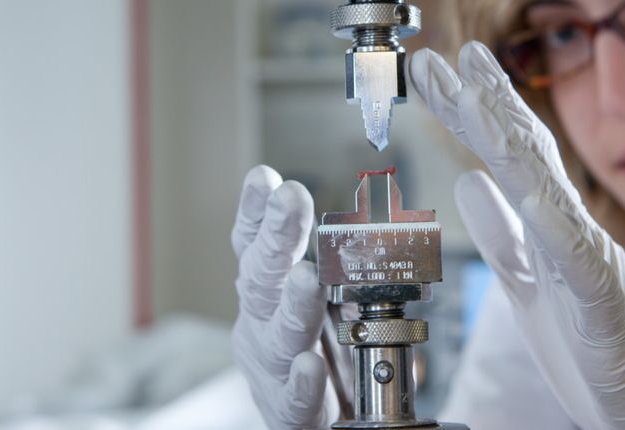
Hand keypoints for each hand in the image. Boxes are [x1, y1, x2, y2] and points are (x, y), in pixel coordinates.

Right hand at [231, 165, 331, 429]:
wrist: (319, 422)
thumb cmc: (323, 353)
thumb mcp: (328, 300)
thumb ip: (338, 265)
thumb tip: (368, 215)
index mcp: (268, 292)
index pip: (255, 246)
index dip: (258, 213)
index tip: (264, 179)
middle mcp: (261, 325)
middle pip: (263, 278)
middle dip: (278, 237)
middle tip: (291, 199)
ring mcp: (271, 369)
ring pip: (279, 336)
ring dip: (293, 305)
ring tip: (307, 279)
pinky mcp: (289, 414)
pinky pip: (294, 401)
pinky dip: (301, 383)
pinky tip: (310, 366)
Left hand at [411, 42, 624, 428]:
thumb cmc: (596, 350)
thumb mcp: (532, 285)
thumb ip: (504, 236)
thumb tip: (471, 184)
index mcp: (551, 229)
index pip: (507, 158)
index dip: (472, 114)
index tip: (440, 77)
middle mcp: (571, 233)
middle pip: (522, 155)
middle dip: (479, 103)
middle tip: (440, 61)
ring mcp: (591, 261)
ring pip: (545, 187)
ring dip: (507, 135)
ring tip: (473, 90)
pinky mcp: (606, 301)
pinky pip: (578, 255)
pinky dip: (550, 219)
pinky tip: (523, 189)